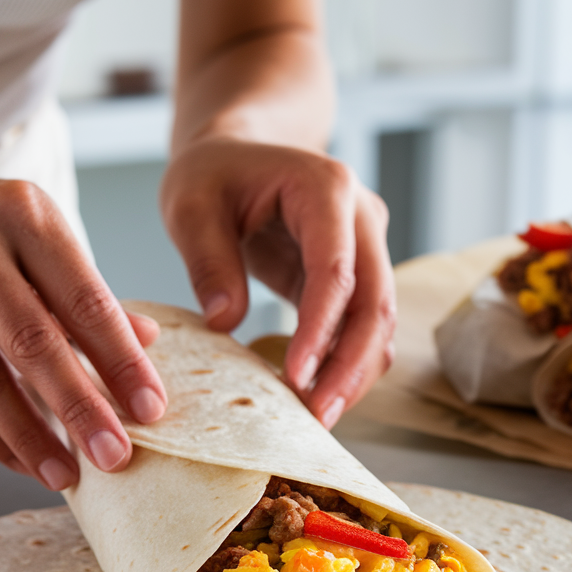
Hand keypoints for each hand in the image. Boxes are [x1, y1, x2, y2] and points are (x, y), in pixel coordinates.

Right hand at [0, 144, 167, 490]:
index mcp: (21, 211)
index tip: (151, 410)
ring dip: (30, 436)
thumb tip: (149, 340)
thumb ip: (84, 293)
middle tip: (117, 457)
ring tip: (67, 474)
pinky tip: (20, 460)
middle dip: (81, 408)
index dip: (122, 361)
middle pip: (33, 341)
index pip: (85, 299)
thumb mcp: (32, 240)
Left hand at [161, 137, 394, 426]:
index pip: (336, 270)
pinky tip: (317, 395)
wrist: (237, 154)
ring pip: (380, 321)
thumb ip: (207, 260)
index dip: (320, 329)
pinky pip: (362, 326)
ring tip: (318, 417)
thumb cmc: (213, 173)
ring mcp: (366, 246)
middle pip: (376, 302)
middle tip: (318, 417)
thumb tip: (224, 323)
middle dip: (350, 365)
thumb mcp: (190, 206)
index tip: (296, 379)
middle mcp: (361, 217)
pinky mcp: (355, 275)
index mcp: (326, 188)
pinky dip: (345, 363)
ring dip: (354, 372)